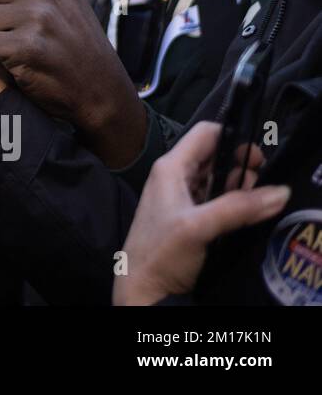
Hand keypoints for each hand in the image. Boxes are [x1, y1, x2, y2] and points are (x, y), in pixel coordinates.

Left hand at [114, 122, 289, 304]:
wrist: (143, 288)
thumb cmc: (159, 253)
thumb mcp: (199, 227)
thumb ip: (238, 208)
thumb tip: (277, 192)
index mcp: (170, 167)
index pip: (205, 134)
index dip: (233, 138)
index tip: (257, 159)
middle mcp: (175, 176)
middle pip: (216, 156)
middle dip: (241, 168)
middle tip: (256, 190)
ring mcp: (181, 196)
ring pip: (218, 179)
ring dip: (238, 188)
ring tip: (249, 207)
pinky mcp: (189, 216)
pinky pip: (216, 199)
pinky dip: (232, 204)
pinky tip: (241, 217)